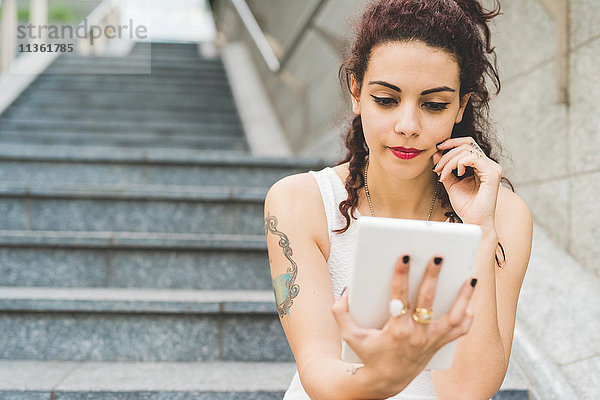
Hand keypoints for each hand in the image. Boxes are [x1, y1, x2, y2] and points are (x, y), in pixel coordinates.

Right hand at [331, 255, 476, 397]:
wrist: (385, 381)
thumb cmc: (368, 355)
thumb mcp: (349, 335)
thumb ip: (341, 312)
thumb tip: (345, 292)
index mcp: (396, 330)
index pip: (399, 297)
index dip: (401, 276)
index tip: (405, 257)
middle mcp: (416, 335)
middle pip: (427, 301)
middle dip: (432, 277)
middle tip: (438, 256)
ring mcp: (430, 341)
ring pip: (453, 317)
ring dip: (463, 297)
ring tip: (470, 278)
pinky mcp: (438, 345)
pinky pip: (459, 331)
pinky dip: (467, 317)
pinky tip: (470, 302)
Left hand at [433, 138, 501, 229]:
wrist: (474, 222)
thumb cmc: (466, 206)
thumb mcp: (451, 184)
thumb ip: (446, 169)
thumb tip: (437, 153)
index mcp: (481, 166)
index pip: (468, 144)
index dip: (452, 143)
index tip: (437, 148)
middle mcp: (489, 165)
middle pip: (466, 145)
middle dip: (447, 154)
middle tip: (437, 168)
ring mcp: (492, 168)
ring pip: (468, 150)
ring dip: (450, 160)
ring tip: (443, 174)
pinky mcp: (492, 174)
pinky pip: (473, 158)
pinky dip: (459, 163)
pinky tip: (456, 173)